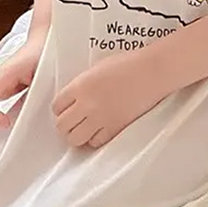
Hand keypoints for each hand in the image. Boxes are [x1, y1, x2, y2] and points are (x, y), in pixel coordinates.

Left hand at [51, 48, 168, 149]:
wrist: (151, 72)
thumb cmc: (128, 64)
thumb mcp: (98, 68)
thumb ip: (82, 84)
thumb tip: (73, 98)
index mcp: (81, 85)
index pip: (56, 106)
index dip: (61, 108)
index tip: (67, 107)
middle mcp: (87, 104)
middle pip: (62, 126)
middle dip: (67, 123)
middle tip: (76, 119)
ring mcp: (100, 118)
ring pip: (75, 139)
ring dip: (78, 134)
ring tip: (86, 126)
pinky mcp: (114, 128)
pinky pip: (95, 142)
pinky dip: (96, 138)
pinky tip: (101, 128)